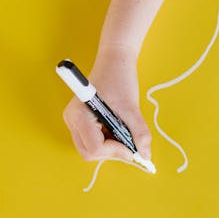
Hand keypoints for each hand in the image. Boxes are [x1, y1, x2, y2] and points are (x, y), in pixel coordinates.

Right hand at [62, 44, 151, 161]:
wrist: (115, 62)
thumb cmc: (118, 78)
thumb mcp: (132, 108)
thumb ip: (139, 133)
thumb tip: (145, 155)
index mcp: (79, 115)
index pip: (94, 147)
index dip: (116, 151)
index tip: (132, 147)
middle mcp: (73, 121)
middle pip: (90, 153)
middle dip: (113, 152)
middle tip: (131, 144)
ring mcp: (75, 123)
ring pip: (92, 151)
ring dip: (112, 148)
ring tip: (125, 132)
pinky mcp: (82, 124)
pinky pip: (94, 143)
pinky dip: (110, 143)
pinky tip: (119, 130)